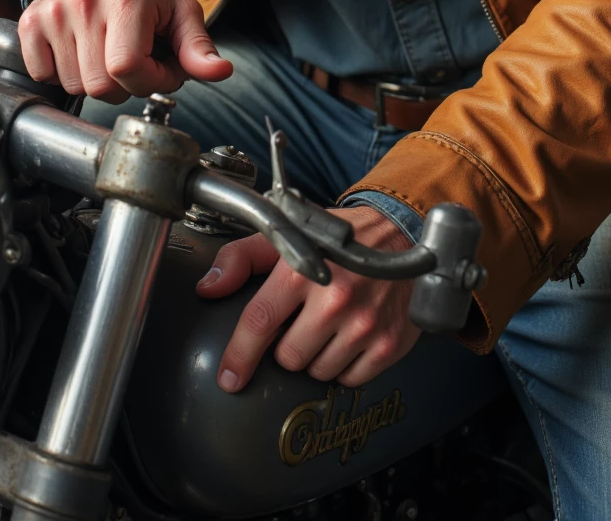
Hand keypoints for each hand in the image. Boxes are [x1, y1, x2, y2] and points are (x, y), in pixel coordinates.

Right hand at [19, 0, 231, 100]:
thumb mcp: (180, 9)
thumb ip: (198, 46)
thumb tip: (220, 71)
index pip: (129, 69)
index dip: (149, 81)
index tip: (159, 68)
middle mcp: (85, 0)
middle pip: (99, 85)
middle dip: (124, 85)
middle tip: (135, 60)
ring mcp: (53, 11)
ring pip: (72, 85)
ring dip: (95, 80)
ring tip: (109, 52)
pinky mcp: (30, 21)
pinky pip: (42, 75)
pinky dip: (62, 73)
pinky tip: (81, 51)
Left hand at [198, 205, 420, 390]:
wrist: (401, 230)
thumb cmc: (338, 237)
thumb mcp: (288, 234)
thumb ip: (241, 257)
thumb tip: (208, 288)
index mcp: (303, 270)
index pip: (259, 322)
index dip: (239, 356)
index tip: (229, 378)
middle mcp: (336, 298)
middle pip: (288, 357)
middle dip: (288, 345)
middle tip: (304, 321)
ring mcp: (365, 324)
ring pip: (318, 372)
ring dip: (317, 357)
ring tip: (330, 325)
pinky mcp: (388, 343)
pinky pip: (350, 380)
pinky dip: (346, 366)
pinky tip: (351, 337)